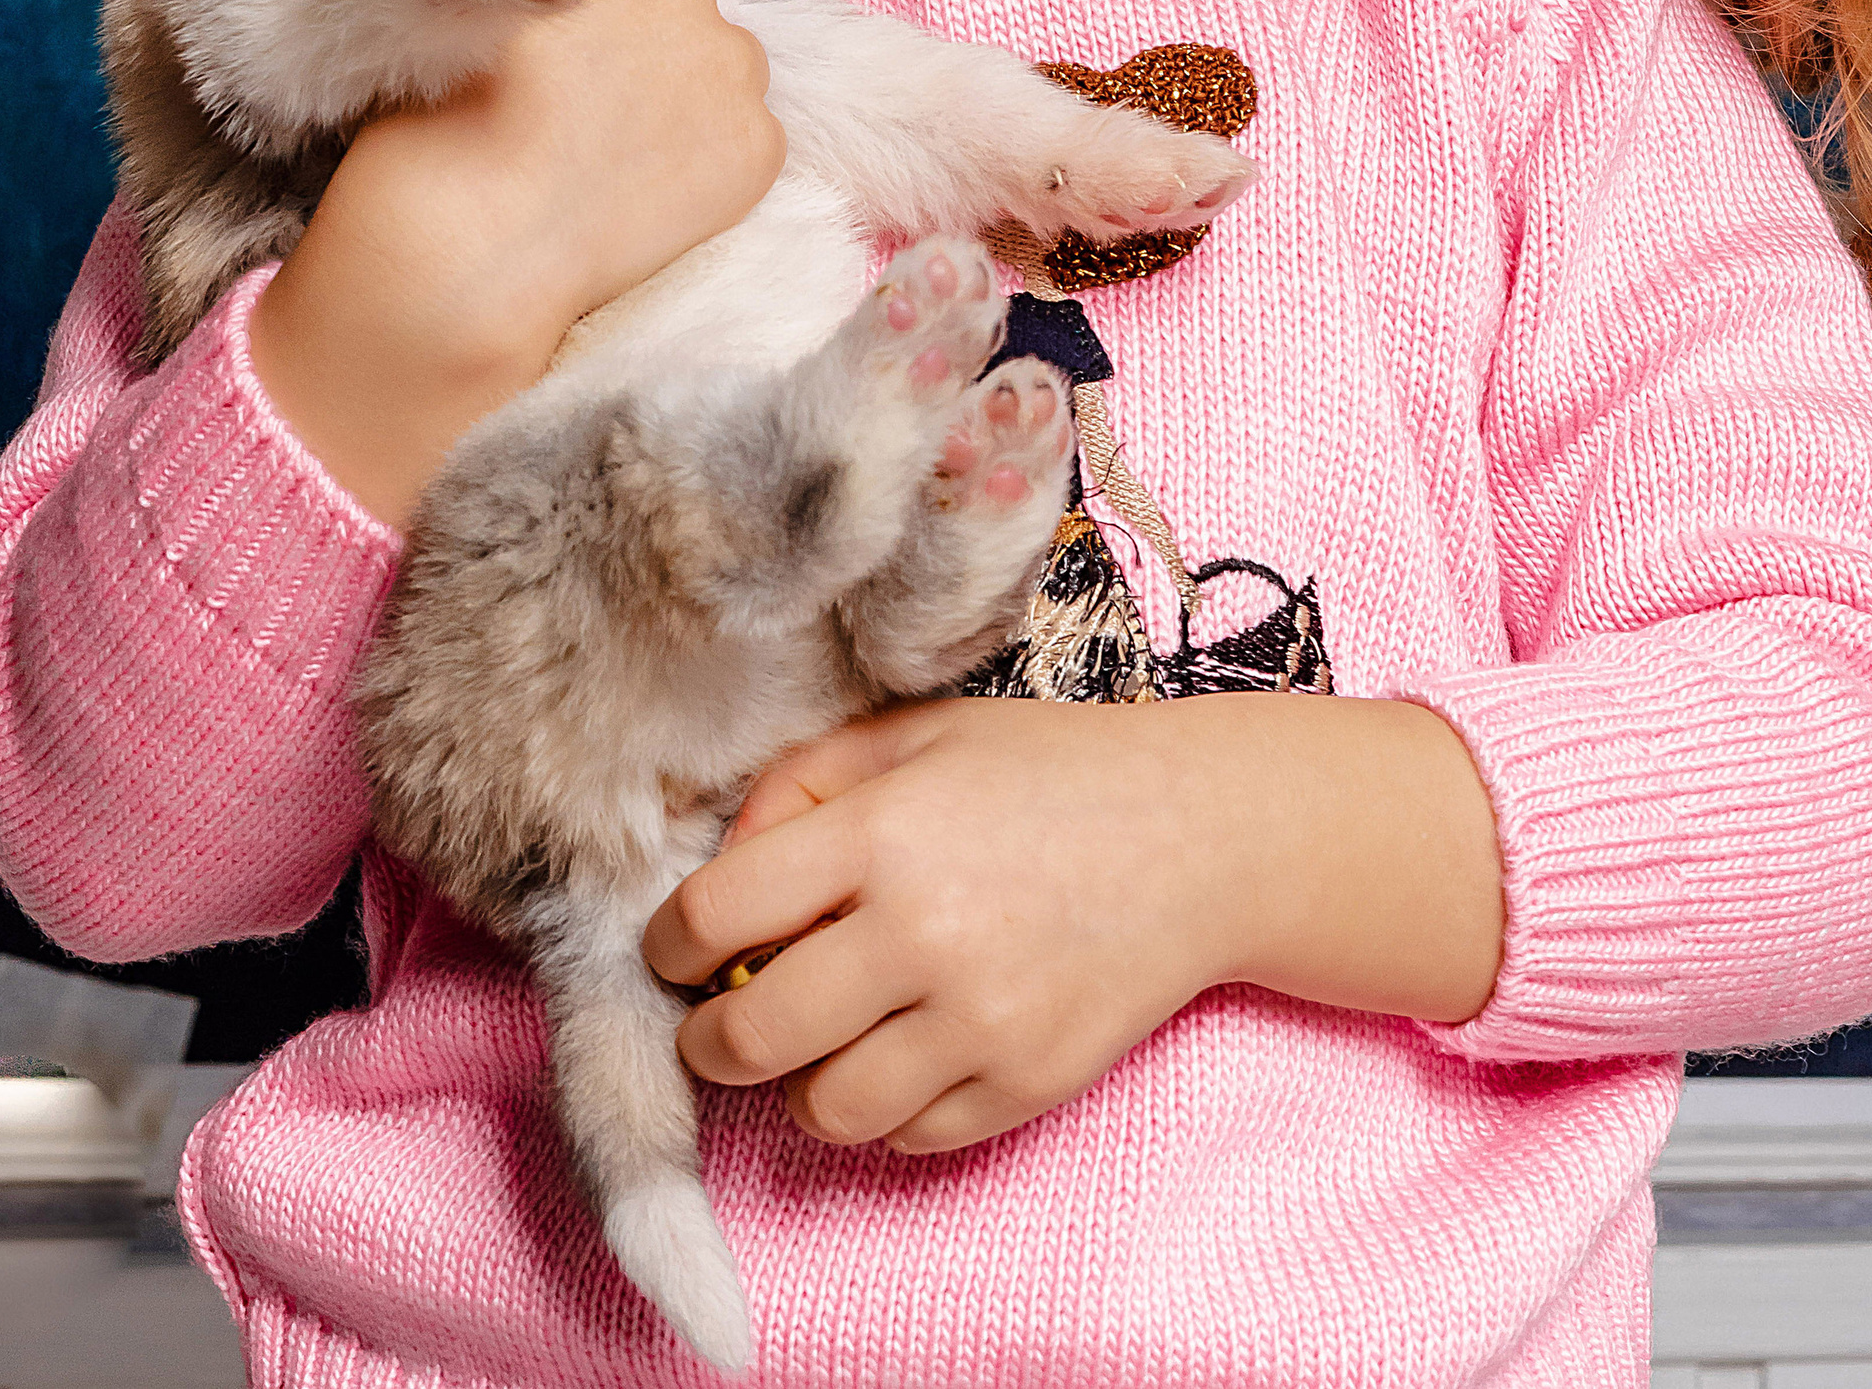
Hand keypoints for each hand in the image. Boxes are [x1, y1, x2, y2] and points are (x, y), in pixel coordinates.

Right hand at [248, 0, 788, 523]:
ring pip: (718, 60)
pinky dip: (708, 164)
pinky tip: (641, 202)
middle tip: (577, 105)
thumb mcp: (458, 18)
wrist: (468, 256)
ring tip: (610, 160)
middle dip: (639, 30)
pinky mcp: (758, 143)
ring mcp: (727, 61)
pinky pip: (744, 137)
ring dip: (682, 92)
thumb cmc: (429, 142)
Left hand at [642, 693, 1502, 1153]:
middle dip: (712, 1034)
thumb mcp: (917, 734)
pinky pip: (904, 1139)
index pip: (713, 916)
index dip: (670, 941)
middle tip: (724, 1014)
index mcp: (882, 831)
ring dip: (797, 1083)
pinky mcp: (1022, 1085)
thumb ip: (802, 784)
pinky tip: (901, 1051)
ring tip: (819, 1038)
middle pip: (746, 1036)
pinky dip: (883, 1109)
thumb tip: (720, 869)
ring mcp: (976, 1022)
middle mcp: (920, 933)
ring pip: (820, 1109)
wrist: (1201, 838)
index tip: (680, 946)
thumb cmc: (1047, 773)